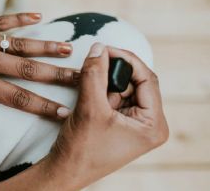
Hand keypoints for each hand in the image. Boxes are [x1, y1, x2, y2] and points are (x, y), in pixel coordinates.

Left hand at [0, 12, 78, 149]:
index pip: (17, 98)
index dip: (42, 106)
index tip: (65, 112)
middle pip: (27, 70)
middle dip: (57, 76)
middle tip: (81, 78)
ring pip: (21, 44)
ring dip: (46, 47)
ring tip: (69, 50)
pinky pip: (2, 19)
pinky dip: (21, 17)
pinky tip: (39, 16)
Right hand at [0, 43, 168, 189]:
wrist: (65, 171)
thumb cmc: (81, 150)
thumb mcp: (89, 108)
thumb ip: (94, 74)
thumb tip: (98, 48)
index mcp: (153, 125)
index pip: (147, 79)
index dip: (126, 60)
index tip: (105, 49)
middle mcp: (149, 124)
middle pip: (136, 82)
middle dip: (113, 73)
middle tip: (94, 65)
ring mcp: (135, 124)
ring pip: (122, 88)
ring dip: (104, 83)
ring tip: (89, 88)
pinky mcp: (121, 123)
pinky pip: (114, 97)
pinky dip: (100, 91)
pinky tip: (89, 96)